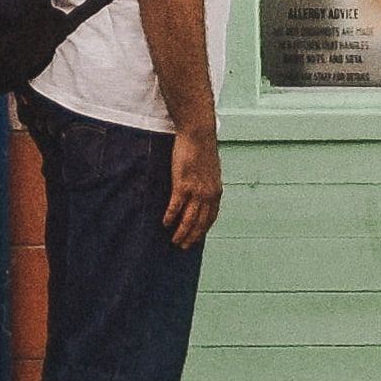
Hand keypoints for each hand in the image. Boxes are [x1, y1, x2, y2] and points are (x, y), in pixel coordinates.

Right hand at [164, 131, 224, 248]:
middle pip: (200, 222)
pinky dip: (170, 217)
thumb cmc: (202, 147)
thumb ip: (208, 182)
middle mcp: (208, 195)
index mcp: (216, 191)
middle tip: (183, 246)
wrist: (198, 134)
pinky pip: (175, 207)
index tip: (197, 238)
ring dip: (181, 232)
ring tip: (174, 240)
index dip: (203, 230)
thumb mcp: (210, 169)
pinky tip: (165, 223)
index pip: (211, 217)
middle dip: (192, 236)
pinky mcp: (182, 185)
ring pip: (188, 219)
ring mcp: (196, 191)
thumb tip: (203, 188)